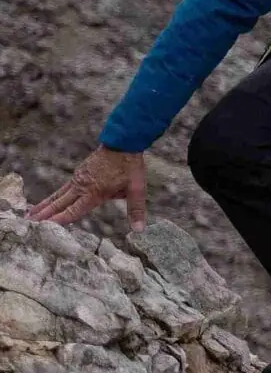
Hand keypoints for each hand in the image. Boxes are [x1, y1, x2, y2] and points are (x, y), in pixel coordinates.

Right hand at [28, 147, 147, 230]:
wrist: (122, 143)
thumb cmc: (130, 167)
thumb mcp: (137, 189)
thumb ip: (136, 210)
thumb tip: (139, 229)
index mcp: (95, 192)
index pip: (74, 210)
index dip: (60, 219)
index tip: (46, 227)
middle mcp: (82, 186)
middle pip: (60, 203)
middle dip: (44, 214)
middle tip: (29, 223)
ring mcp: (78, 178)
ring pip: (58, 194)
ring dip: (44, 204)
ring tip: (31, 214)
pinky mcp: (79, 173)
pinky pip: (64, 188)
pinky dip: (53, 196)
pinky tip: (49, 201)